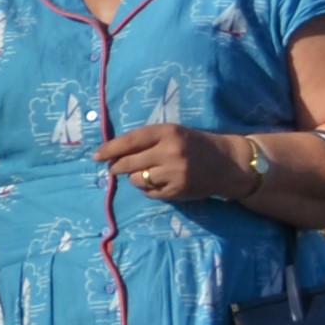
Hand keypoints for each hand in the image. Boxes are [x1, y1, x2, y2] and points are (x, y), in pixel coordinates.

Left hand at [95, 120, 237, 203]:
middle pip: (128, 163)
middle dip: (116, 167)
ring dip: (134, 178)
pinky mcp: (177, 190)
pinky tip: (158, 182)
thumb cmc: (194, 145)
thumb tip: (112, 152)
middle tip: (114, 168)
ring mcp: (174, 173)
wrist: (228, 163)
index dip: (109, 149)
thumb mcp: (173, 133)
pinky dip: (147, 188)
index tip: (96, 156)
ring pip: (136, 179)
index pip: (129, 141)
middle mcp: (169, 151)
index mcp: (167, 132)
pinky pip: (149, 192)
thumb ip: (146, 140)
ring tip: (145, 173)